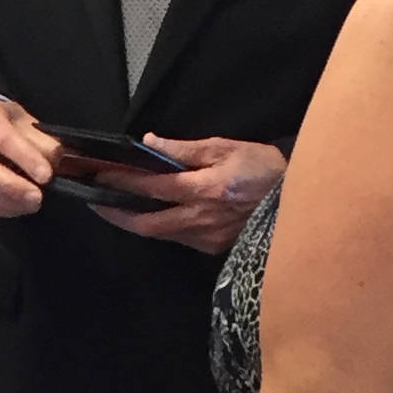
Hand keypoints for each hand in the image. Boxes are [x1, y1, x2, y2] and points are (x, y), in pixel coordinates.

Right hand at [0, 97, 60, 218]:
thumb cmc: (4, 121)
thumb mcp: (25, 119)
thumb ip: (42, 140)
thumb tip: (55, 163)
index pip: (3, 139)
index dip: (25, 159)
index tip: (46, 176)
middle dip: (12, 187)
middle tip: (37, 198)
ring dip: (7, 203)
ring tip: (31, 205)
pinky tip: (18, 209)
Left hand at [88, 133, 284, 251]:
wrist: (298, 203)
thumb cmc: (265, 169)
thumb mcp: (228, 148)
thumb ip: (186, 149)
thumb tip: (150, 144)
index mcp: (204, 190)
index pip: (151, 187)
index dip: (121, 182)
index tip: (98, 175)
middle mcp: (200, 219)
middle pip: (146, 223)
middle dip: (116, 214)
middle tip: (94, 204)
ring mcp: (205, 238)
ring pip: (159, 233)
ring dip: (135, 221)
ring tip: (114, 208)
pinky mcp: (212, 248)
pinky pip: (177, 238)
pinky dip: (159, 226)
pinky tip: (150, 216)